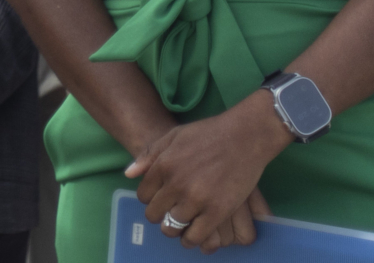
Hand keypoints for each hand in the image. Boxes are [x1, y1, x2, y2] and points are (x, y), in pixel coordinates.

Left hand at [126, 96, 284, 250]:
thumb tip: (128, 174)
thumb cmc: (208, 133)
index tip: (159, 199)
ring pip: (172, 227)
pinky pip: (195, 236)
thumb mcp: (173, 135)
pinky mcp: (218, 211)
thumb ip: (149, 154)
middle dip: (159, 215)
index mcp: (163, 165)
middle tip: (169, 213)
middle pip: (155, 214)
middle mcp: (176, 184)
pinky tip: (193, 236)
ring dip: (174, 229)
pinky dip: (191, 240)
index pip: (143, 195)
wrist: (244, 136)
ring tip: (180, 225)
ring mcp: (197, 199)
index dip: (150, 199)